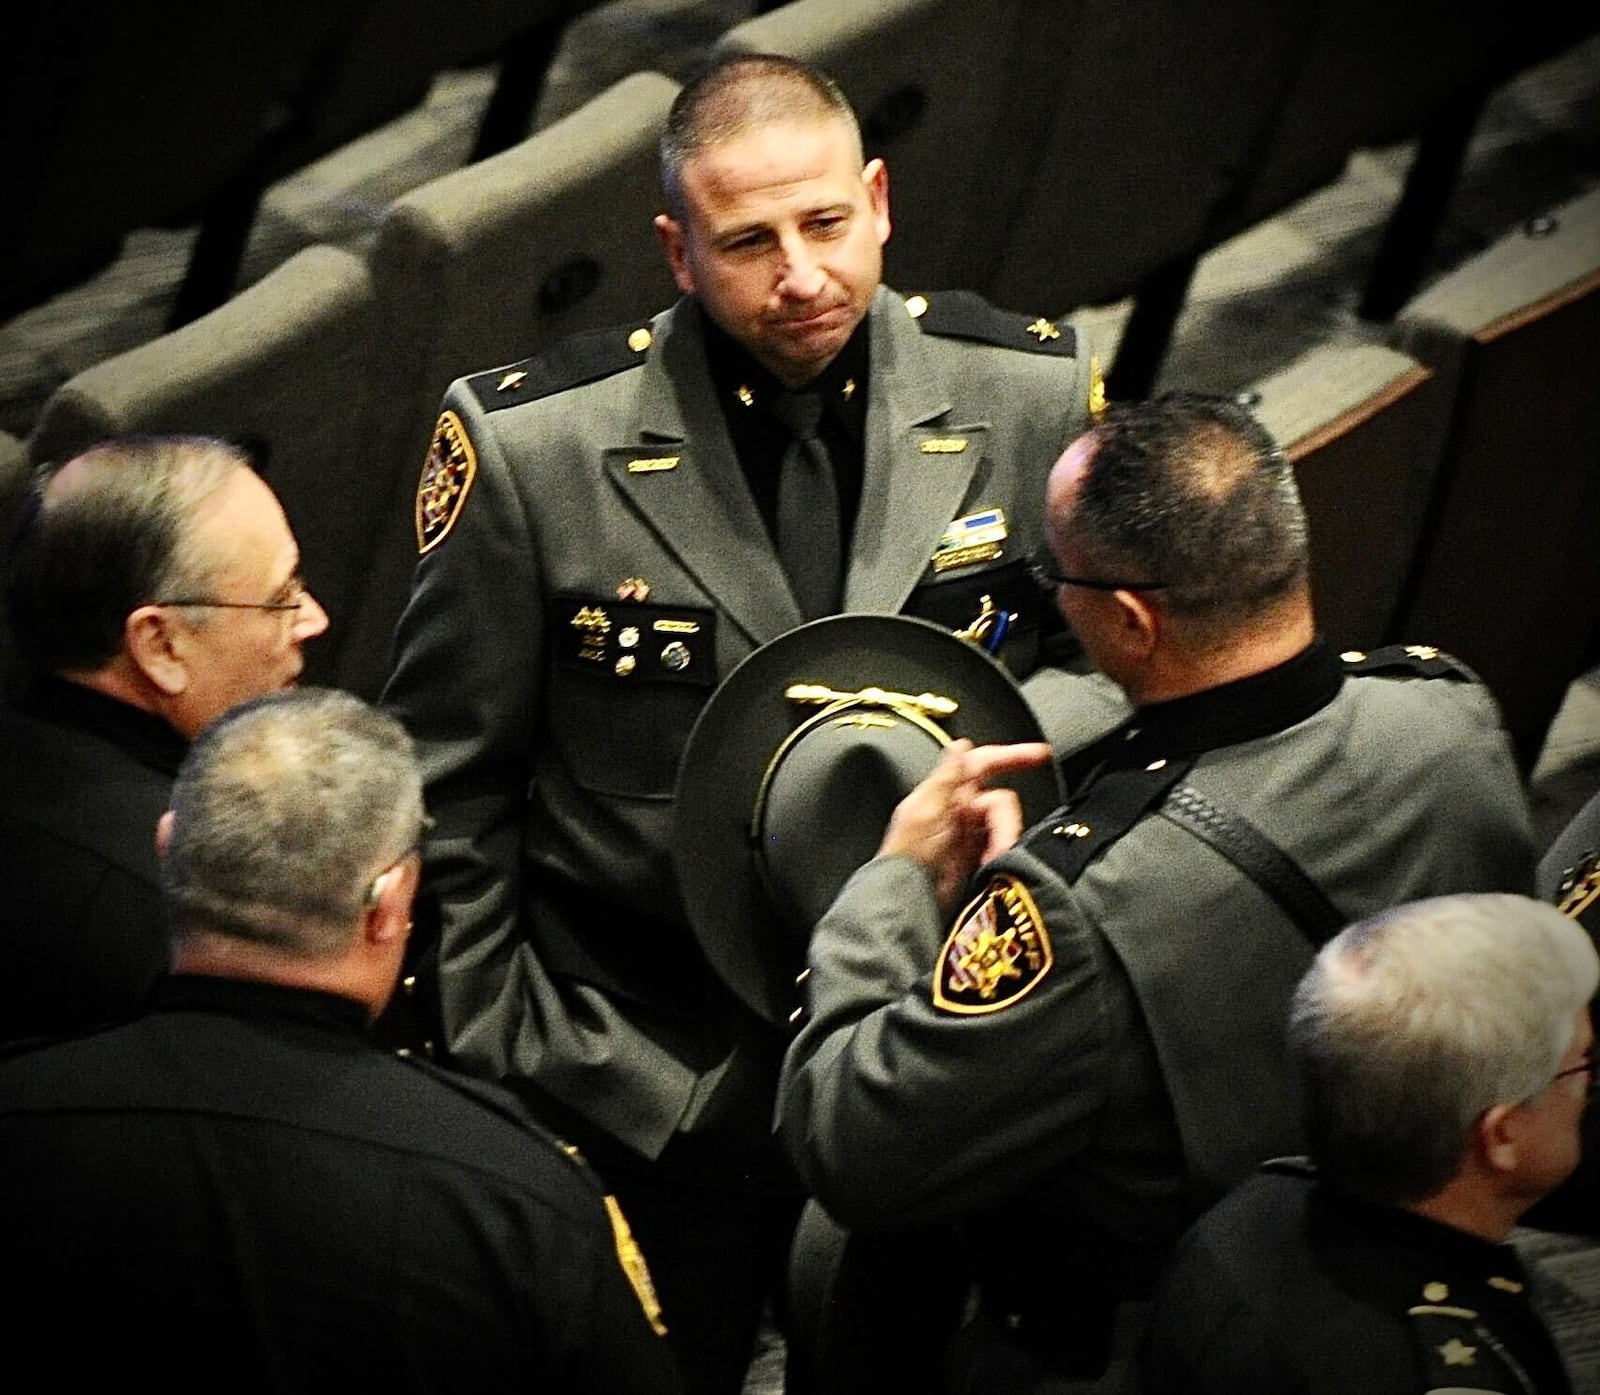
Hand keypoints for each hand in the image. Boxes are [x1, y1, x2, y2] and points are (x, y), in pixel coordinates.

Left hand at [878, 739, 1052, 909]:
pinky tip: (992, 864)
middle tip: (1006, 841)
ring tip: (994, 858)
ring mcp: (969, 833)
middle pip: (1000, 800)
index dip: (1010, 756)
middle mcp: (959, 809)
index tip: (1041, 754)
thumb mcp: (927, 810)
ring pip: (1004, 824)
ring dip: (1003, 839)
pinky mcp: (977, 856)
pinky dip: (1001, 853)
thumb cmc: (909, 854)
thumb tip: (960, 745)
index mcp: (945, 791)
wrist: (909, 898)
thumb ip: (947, 776)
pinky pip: (1001, 845)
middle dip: (1006, 820)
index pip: (982, 764)